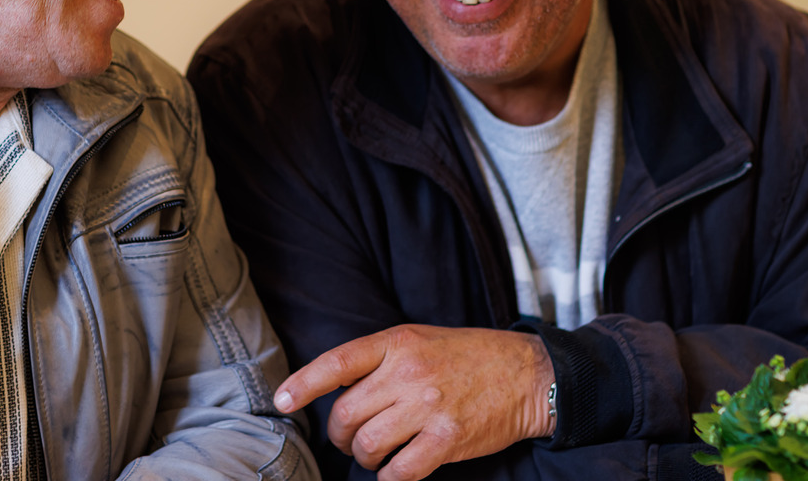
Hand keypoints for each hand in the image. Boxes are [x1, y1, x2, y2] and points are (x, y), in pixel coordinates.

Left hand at [273, 325, 554, 480]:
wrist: (526, 373)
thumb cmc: (469, 356)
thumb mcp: (420, 339)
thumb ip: (381, 359)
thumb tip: (339, 391)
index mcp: (398, 341)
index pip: (338, 362)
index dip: (303, 383)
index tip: (281, 399)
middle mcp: (409, 372)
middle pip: (346, 413)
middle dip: (340, 434)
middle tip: (351, 439)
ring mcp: (428, 406)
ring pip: (368, 444)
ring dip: (364, 458)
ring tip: (375, 455)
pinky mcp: (447, 439)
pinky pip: (401, 471)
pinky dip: (390, 477)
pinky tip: (395, 472)